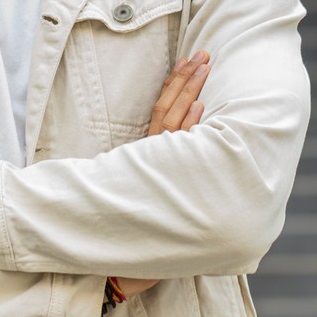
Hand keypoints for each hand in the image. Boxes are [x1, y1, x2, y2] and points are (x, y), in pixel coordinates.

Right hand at [111, 49, 210, 298]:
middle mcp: (151, 158)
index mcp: (145, 156)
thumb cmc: (130, 233)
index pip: (162, 112)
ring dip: (190, 92)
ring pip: (175, 122)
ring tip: (204, 67)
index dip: (176, 86)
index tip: (190, 63)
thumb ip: (158, 175)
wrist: (113, 261)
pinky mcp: (162, 182)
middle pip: (170, 109)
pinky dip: (188, 126)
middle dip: (186, 80)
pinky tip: (200, 108)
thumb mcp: (146, 193)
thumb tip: (174, 158)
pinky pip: (177, 148)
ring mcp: (157, 168)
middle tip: (203, 54)